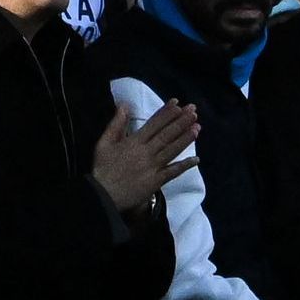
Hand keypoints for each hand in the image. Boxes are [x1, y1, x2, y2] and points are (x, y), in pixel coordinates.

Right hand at [88, 98, 202, 209]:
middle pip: (167, 134)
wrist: (103, 196)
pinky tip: (196, 160)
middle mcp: (146, 152)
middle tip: (194, 111)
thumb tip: (125, 105)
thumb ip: (116, 124)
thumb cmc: (102, 169)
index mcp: (134, 142)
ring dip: (185, 139)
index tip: (178, 104)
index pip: (154, 123)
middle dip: (181, 121)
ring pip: (172, 150)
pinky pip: (173, 172)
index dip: (167, 113)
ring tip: (197, 127)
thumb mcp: (104, 143)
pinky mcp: (156, 182)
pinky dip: (185, 166)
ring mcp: (153, 167)